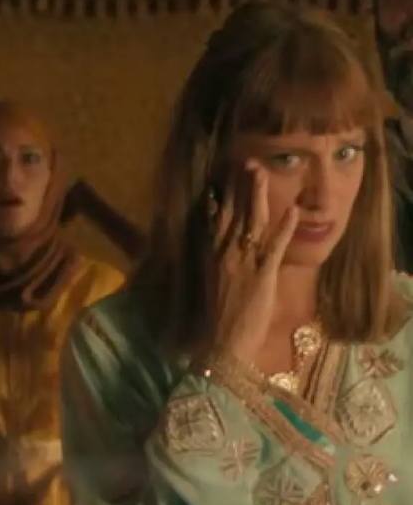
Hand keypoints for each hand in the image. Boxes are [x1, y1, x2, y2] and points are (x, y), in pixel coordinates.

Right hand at [206, 163, 298, 365]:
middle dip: (238, 186)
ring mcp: (243, 262)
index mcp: (211, 255)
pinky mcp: (263, 275)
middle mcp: (224, 253)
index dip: (220, 194)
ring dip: (257, 195)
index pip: (214, 218)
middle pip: (232, 212)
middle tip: (246, 161)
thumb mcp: (212, 282)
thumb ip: (216, 260)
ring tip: (262, 172)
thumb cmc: (218, 317)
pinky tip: (293, 209)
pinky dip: (284, 227)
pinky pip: (274, 246)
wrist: (222, 342)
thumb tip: (217, 242)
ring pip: (251, 222)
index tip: (224, 174)